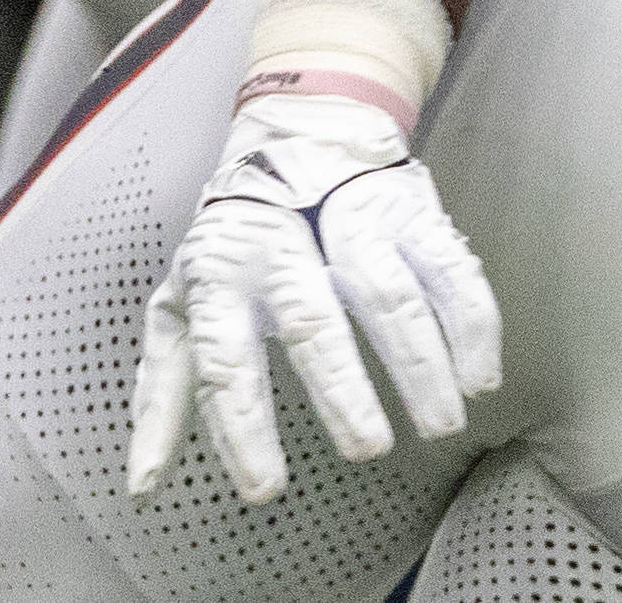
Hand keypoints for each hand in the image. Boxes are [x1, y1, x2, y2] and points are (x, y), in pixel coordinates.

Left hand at [126, 89, 501, 501]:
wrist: (302, 130)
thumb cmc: (233, 242)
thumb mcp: (179, 306)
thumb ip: (164, 394)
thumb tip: (142, 486)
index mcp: (220, 277)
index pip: (225, 364)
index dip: (243, 432)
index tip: (267, 490)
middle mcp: (285, 246)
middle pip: (315, 323)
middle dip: (343, 391)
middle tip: (368, 451)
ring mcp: (355, 221)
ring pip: (393, 295)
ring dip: (422, 363)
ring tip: (441, 424)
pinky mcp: (413, 208)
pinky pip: (451, 268)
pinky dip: (472, 322)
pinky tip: (479, 375)